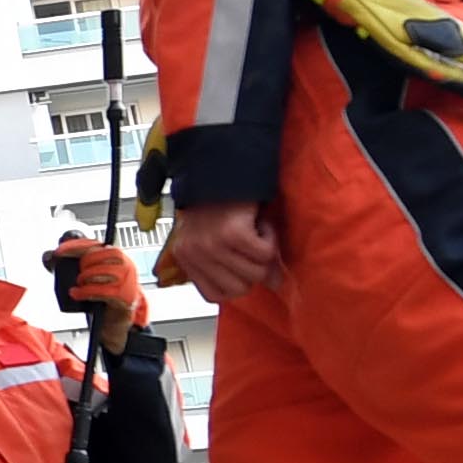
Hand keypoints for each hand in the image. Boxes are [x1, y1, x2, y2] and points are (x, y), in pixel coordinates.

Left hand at [42, 236, 147, 344]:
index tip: (59, 252)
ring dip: (85, 277)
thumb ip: (70, 265)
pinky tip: (77, 293)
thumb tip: (48, 257)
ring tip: (79, 284)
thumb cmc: (101, 297)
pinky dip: (87, 292)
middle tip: (76, 275)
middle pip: (100, 254)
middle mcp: (124, 265)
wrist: (116, 320)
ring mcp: (127, 281)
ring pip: (104, 270)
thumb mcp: (88, 277)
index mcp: (114, 257)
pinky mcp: (125, 297)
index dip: (74, 246)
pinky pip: (105, 291)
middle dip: (83, 264)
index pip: (94, 243)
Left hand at [167, 200, 285, 302]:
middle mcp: (195, 253)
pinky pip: (265, 254)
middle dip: (254, 269)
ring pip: (255, 272)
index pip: (215, 296)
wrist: (223, 166)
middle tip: (253, 246)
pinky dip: (271, 239)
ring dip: (264, 252)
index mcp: (186, 257)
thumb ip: (237, 266)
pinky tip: (261, 223)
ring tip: (256, 230)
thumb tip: (276, 284)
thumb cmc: (220, 202)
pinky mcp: (233, 233)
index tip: (242, 264)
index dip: (237, 283)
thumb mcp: (217, 238)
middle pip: (239, 289)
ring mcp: (212, 244)